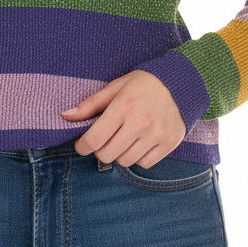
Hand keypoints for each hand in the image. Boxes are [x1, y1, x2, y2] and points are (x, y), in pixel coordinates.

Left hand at [60, 70, 186, 167]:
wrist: (181, 83)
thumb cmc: (144, 84)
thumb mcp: (116, 86)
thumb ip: (90, 104)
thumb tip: (66, 116)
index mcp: (123, 107)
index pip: (94, 139)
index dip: (82, 146)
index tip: (81, 145)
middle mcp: (140, 123)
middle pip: (107, 155)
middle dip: (100, 150)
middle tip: (104, 140)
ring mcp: (156, 135)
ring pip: (125, 161)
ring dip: (119, 153)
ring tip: (123, 139)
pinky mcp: (169, 143)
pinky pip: (144, 163)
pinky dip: (138, 157)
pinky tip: (139, 142)